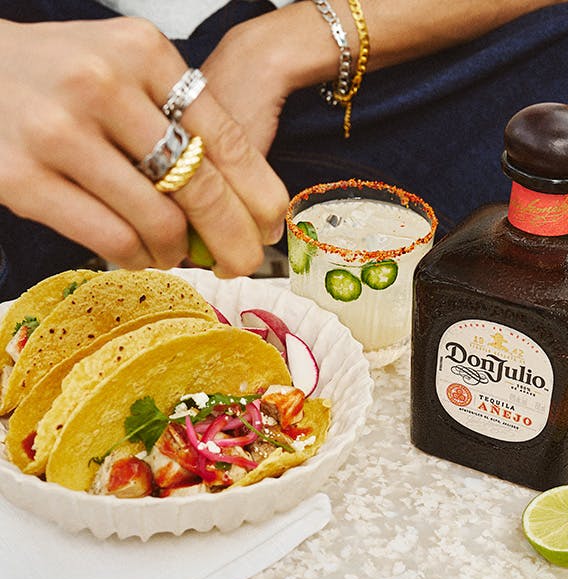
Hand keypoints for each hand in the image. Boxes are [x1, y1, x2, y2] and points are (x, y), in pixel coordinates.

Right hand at [0, 18, 287, 276]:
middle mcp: (104, 85)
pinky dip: (137, 259)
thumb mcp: (126, 70)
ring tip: (174, 255)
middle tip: (244, 263)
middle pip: (200, 188)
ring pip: (157, 222)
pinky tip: (141, 256)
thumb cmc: (59, 75)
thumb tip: (241, 204)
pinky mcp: (24, 178)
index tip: (272, 226)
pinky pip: (110, 239)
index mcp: (144, 53)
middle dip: (234, 239)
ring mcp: (60, 131)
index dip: (259, 195)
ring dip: (178, 253)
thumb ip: (179, 121)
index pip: (225, 139)